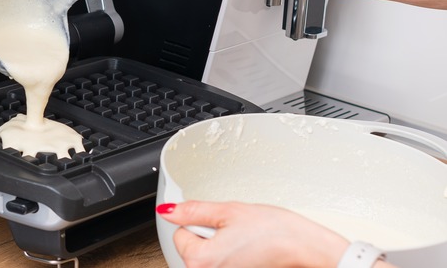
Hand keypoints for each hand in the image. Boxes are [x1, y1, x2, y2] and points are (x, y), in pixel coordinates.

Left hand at [157, 201, 349, 267]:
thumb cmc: (273, 232)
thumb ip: (192, 211)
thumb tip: (168, 211)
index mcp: (201, 261)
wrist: (304, 248)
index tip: (219, 224)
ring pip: (206, 258)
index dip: (199, 224)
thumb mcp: (228, 211)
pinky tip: (246, 252)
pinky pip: (221, 264)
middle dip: (208, 237)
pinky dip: (230, 258)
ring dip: (219, 248)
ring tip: (242, 242)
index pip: (180, 235)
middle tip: (233, 233)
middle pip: (192, 250)